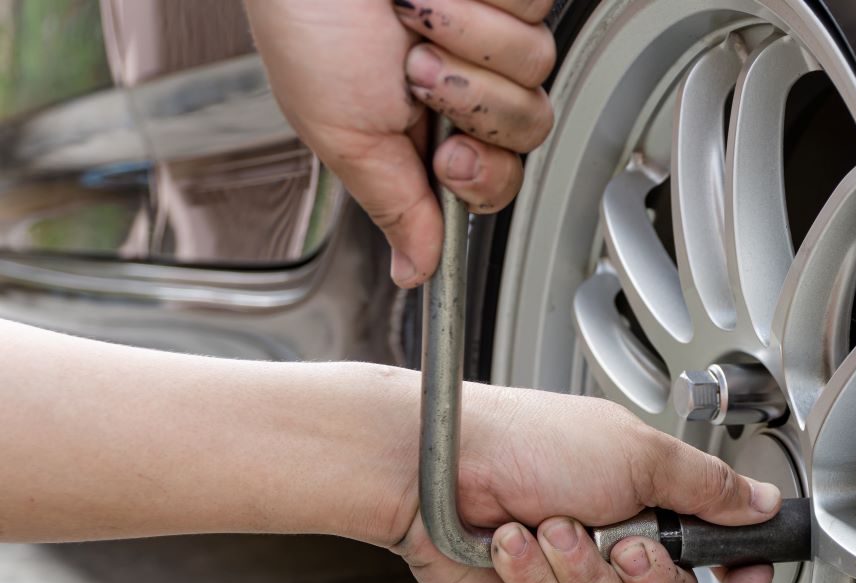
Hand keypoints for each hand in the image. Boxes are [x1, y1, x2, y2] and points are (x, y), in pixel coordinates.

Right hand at [244, 0, 555, 287]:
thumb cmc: (307, 20)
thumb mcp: (343, 133)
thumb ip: (395, 206)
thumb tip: (414, 273)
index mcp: (431, 127)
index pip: (499, 180)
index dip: (486, 176)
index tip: (449, 156)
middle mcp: (469, 78)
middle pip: (530, 126)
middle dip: (474, 101)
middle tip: (417, 68)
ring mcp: (492, 27)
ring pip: (536, 64)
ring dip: (470, 38)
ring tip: (411, 12)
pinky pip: (537, 5)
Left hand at [392, 388, 780, 582]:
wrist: (437, 464)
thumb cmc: (525, 439)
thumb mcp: (639, 452)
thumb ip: (708, 487)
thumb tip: (762, 501)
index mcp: (651, 502)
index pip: (714, 556)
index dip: (734, 573)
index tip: (742, 578)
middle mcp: (615, 544)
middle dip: (648, 578)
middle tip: (624, 541)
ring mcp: (571, 580)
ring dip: (581, 572)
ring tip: (551, 526)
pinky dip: (533, 580)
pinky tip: (513, 543)